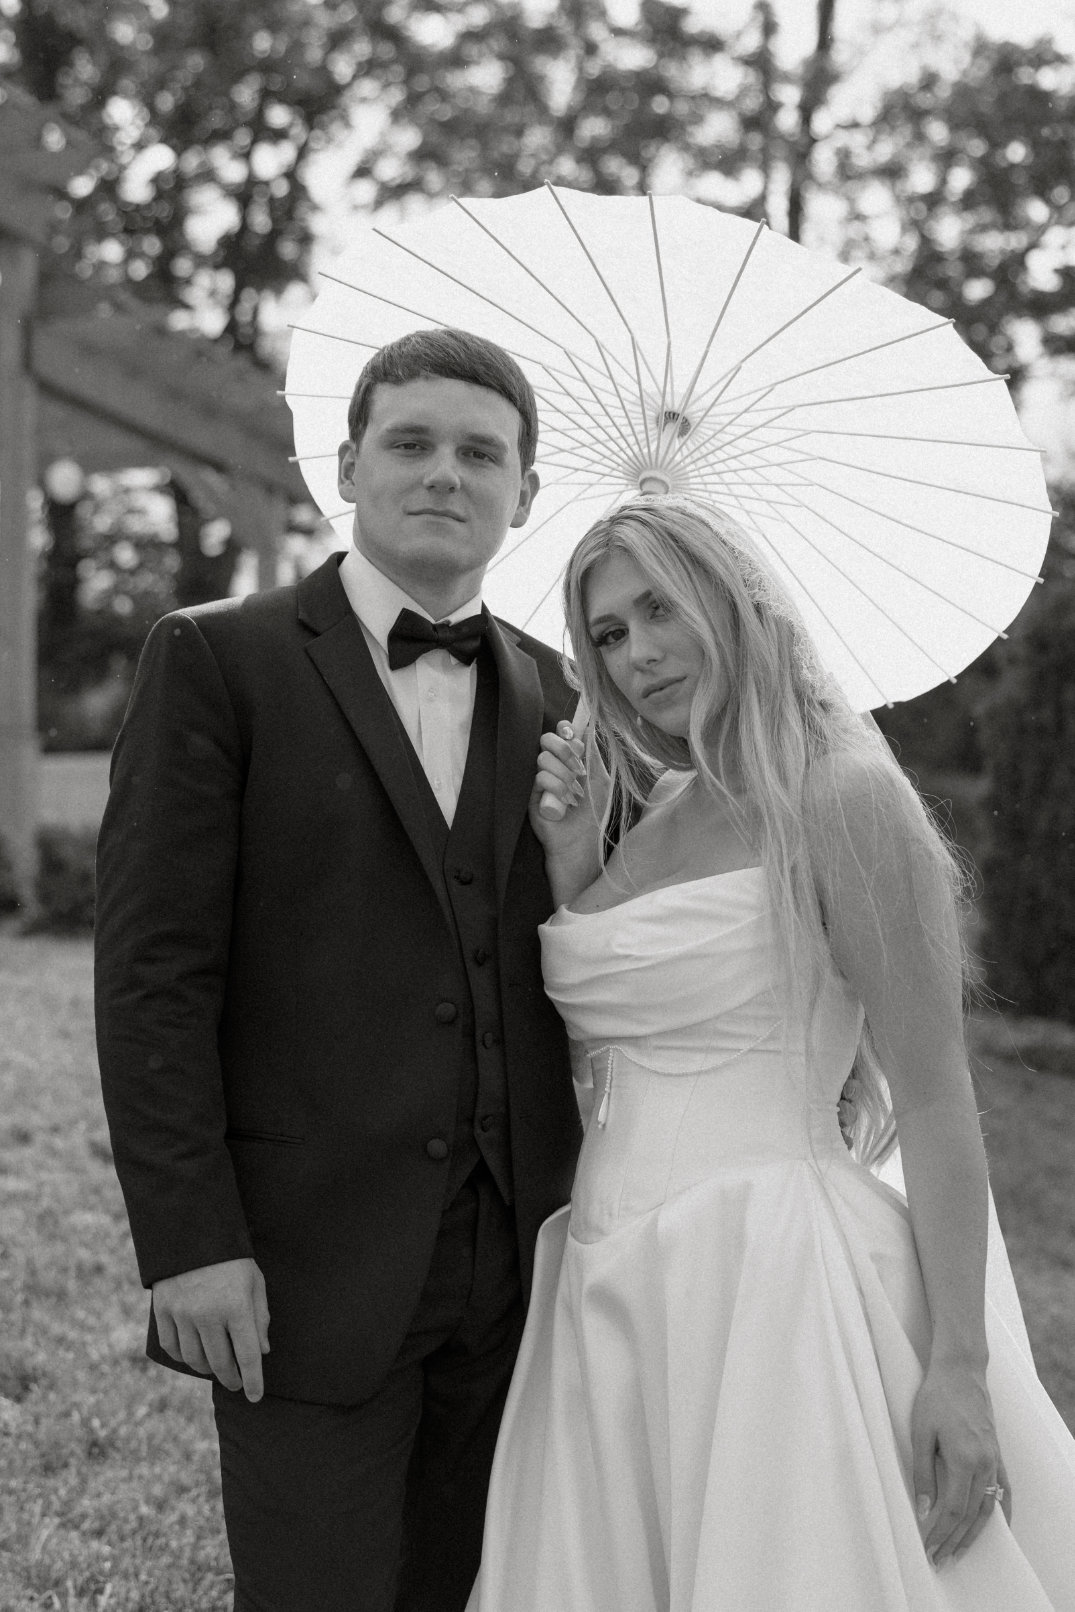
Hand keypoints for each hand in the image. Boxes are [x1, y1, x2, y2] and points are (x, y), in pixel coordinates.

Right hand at [153, 1257, 269, 1400]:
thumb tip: (262, 1351)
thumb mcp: (255, 1282)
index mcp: (237, 1306)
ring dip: (208, 1370)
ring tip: (217, 1370)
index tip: (255, 1396)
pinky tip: (193, 1357)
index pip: (248, 1356)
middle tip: (237, 1383)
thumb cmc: (232, 1259)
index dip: (254, 1380)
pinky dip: (183, 1358)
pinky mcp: (162, 1310)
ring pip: (195, 1359)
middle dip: (232, 1378)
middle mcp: (208, 1314)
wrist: (192, 1232)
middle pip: (221, 1362)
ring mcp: (182, 1314)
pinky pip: (172, 1346)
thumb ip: (260, 1316)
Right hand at [528, 723, 606, 866]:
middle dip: (564, 749)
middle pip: (547, 739)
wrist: (581, 843)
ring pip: (543, 758)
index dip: (565, 730)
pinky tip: (565, 800)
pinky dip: (556, 786)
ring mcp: (540, 781)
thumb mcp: (599, 780)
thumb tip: (587, 727)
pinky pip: (539, 777)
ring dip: (563, 773)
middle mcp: (552, 767)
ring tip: (574, 793)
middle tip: (578, 769)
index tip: (572, 734)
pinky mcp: (531, 795)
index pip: (560, 734)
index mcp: (568, 761)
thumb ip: (592, 755)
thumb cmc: (593, 814)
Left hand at [911, 1358, 1010, 1566]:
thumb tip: (923, 1508)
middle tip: (941, 1561)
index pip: (953, 1509)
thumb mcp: (920, 1432)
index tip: (928, 1548)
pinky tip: (996, 1528)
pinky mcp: (997, 1455)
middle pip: (972, 1515)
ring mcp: (994, 1460)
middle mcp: (984, 1464)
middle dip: (955, 1541)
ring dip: (975, 1534)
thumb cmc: (936, 1397)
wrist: (961, 1371)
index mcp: (964, 1459)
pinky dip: (1000, 1514)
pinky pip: (1004, 1492)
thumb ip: (922, 1472)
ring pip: (988, 1508)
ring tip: (960, 1553)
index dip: (941, 1532)